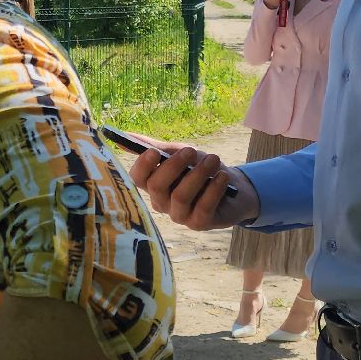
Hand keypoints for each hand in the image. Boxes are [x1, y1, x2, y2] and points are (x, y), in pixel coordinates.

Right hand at [126, 133, 259, 230]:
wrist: (235, 188)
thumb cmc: (200, 169)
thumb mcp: (179, 154)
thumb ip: (156, 147)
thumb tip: (125, 135)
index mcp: (153, 186)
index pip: (137, 179)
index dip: (142, 166)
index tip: (154, 151)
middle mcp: (162, 203)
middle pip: (156, 187)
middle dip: (174, 166)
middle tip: (191, 150)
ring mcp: (179, 216)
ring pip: (180, 196)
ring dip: (197, 175)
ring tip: (213, 159)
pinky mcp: (198, 224)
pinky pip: (202, 207)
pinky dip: (213, 189)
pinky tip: (222, 176)